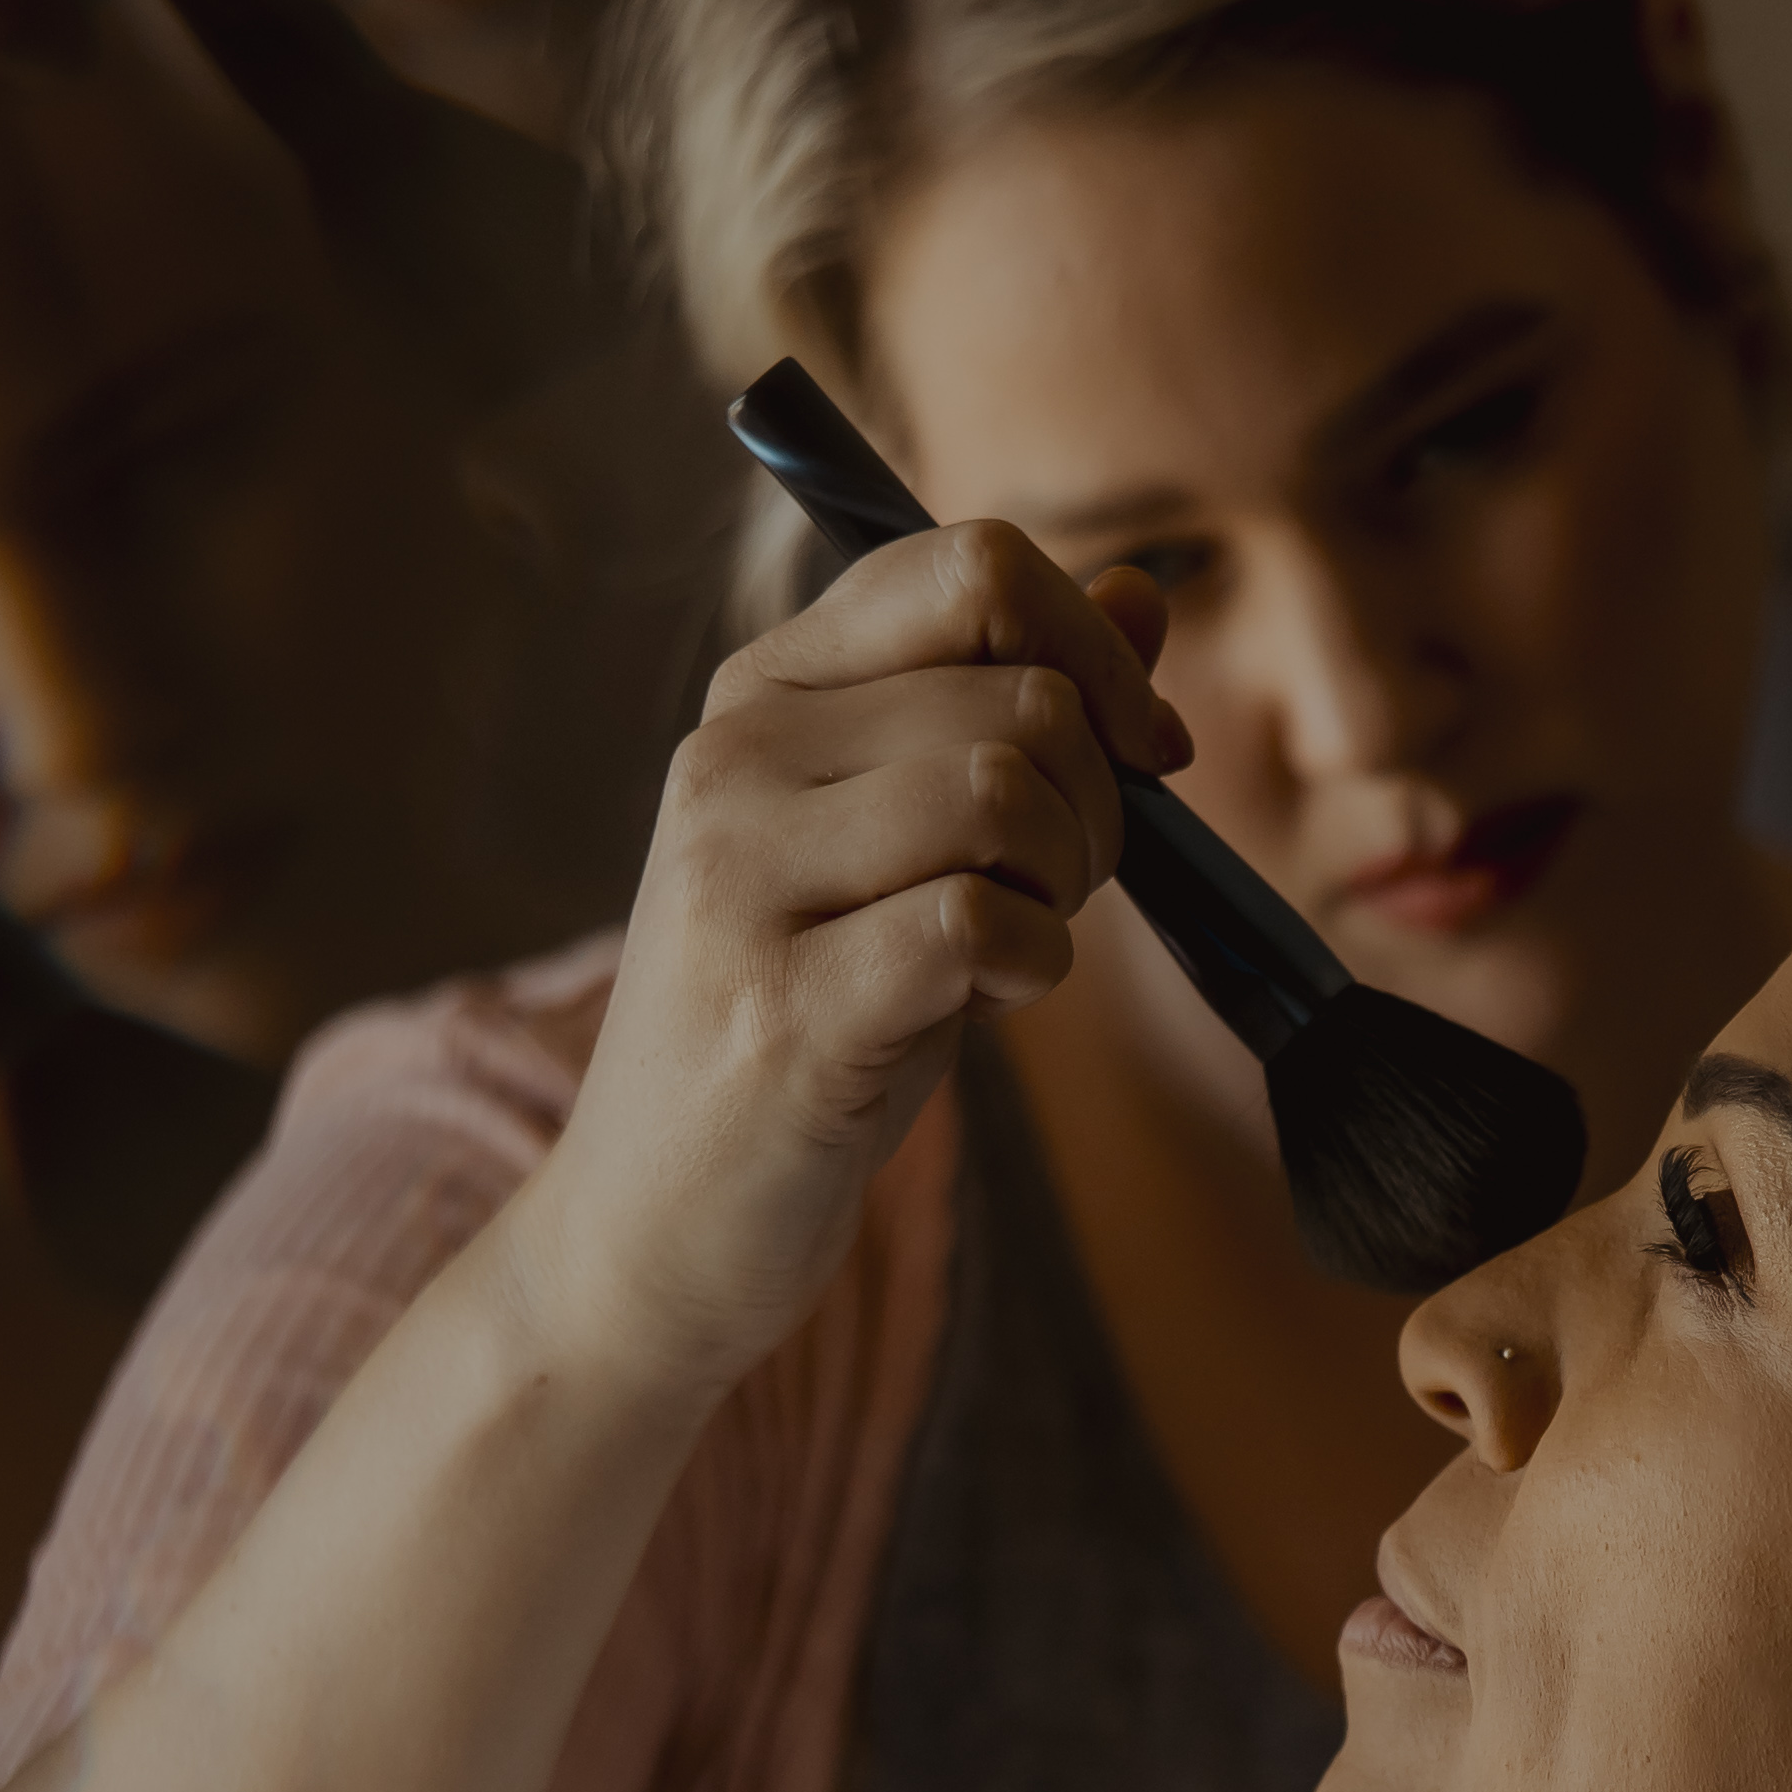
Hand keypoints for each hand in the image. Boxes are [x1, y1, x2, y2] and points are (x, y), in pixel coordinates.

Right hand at [513, 525, 1191, 1408]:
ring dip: (1067, 883)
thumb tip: (1140, 595)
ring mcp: (741, 881)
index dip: (1095, 652)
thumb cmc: (806, 1023)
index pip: (968, 565)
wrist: (651, 1225)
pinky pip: (982, 925)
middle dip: (1098, 801)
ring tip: (1012, 949)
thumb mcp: (903, 842)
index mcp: (764, 692)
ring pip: (1006, 792)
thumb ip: (1006, 709)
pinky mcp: (781, 1008)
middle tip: (1050, 893)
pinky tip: (986, 1007)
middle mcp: (734, 759)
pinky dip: (1034, 969)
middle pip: (1021, 696)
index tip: (1140, 749)